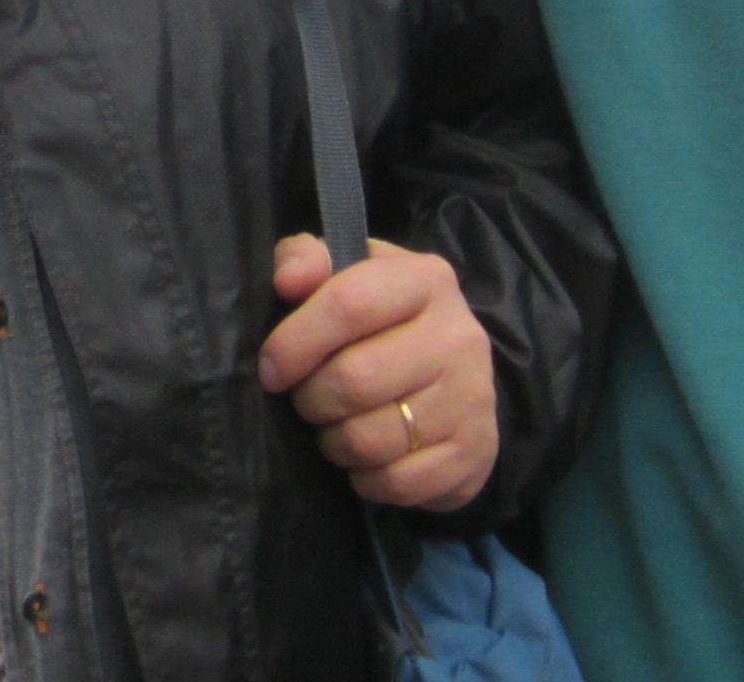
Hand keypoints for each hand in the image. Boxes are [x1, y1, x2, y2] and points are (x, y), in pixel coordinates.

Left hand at [257, 235, 499, 511]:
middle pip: (355, 379)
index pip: (349, 304)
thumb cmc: (384, 323)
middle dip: (311, 399)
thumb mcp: (350, 276)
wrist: (458, 381)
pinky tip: (367, 458)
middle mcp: (458, 336)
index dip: (296, 341)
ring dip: (334, 442)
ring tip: (336, 427)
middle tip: (308, 399)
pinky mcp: (473, 455)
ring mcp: (471, 399)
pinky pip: (395, 482)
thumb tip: (287, 279)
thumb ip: (309, 261)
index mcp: (426, 280)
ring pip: (370, 439)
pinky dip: (366, 478)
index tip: (270, 368)